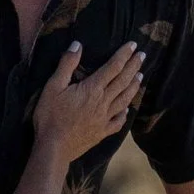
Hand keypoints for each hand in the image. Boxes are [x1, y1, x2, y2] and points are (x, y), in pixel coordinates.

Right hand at [33, 38, 143, 162]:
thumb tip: (78, 45)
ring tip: (141, 76)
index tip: (133, 45)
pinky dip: (124, 114)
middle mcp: (103, 102)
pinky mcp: (102, 133)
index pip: (113, 68)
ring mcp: (104, 119)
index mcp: (92, 89)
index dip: (123, 55)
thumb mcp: (53, 87)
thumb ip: (66, 65)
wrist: (54, 148)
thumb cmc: (50, 116)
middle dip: (133, 66)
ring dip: (134, 87)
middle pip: (123, 82)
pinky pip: (117, 122)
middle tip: (143, 55)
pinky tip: (127, 110)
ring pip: (124, 100)